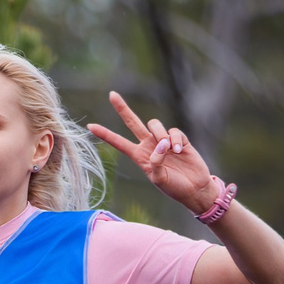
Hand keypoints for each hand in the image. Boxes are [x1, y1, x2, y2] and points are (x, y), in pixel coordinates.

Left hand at [87, 92, 223, 214]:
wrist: (194, 188)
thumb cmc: (174, 187)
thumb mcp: (159, 179)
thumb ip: (156, 163)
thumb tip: (161, 145)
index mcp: (138, 156)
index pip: (118, 142)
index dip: (105, 134)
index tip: (89, 126)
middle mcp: (148, 145)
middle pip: (132, 122)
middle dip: (122, 108)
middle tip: (111, 95)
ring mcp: (163, 140)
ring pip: (154, 124)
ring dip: (160, 135)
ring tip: (169, 150)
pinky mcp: (179, 138)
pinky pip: (173, 131)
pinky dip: (175, 139)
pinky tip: (179, 151)